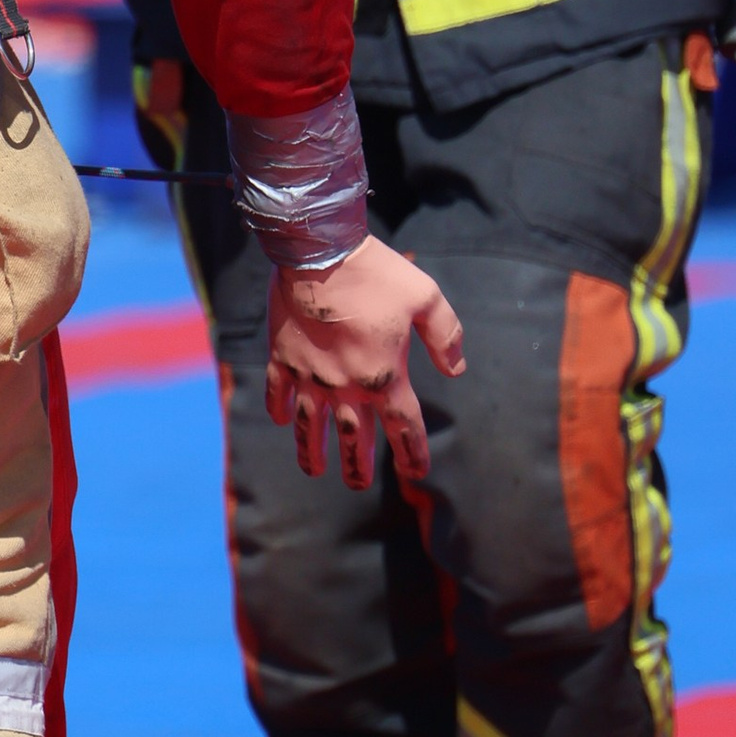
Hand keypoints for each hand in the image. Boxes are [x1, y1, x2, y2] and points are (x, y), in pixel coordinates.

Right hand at [266, 236, 465, 490]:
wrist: (319, 252)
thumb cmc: (377, 273)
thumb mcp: (426, 298)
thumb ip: (446, 336)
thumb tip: (457, 369)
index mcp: (385, 376)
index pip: (405, 428)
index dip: (412, 454)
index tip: (415, 472)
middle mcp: (346, 386)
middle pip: (354, 439)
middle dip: (358, 466)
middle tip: (356, 484)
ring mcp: (310, 376)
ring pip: (311, 427)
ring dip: (312, 452)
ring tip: (314, 471)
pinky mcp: (282, 359)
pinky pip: (278, 393)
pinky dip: (280, 410)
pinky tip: (282, 421)